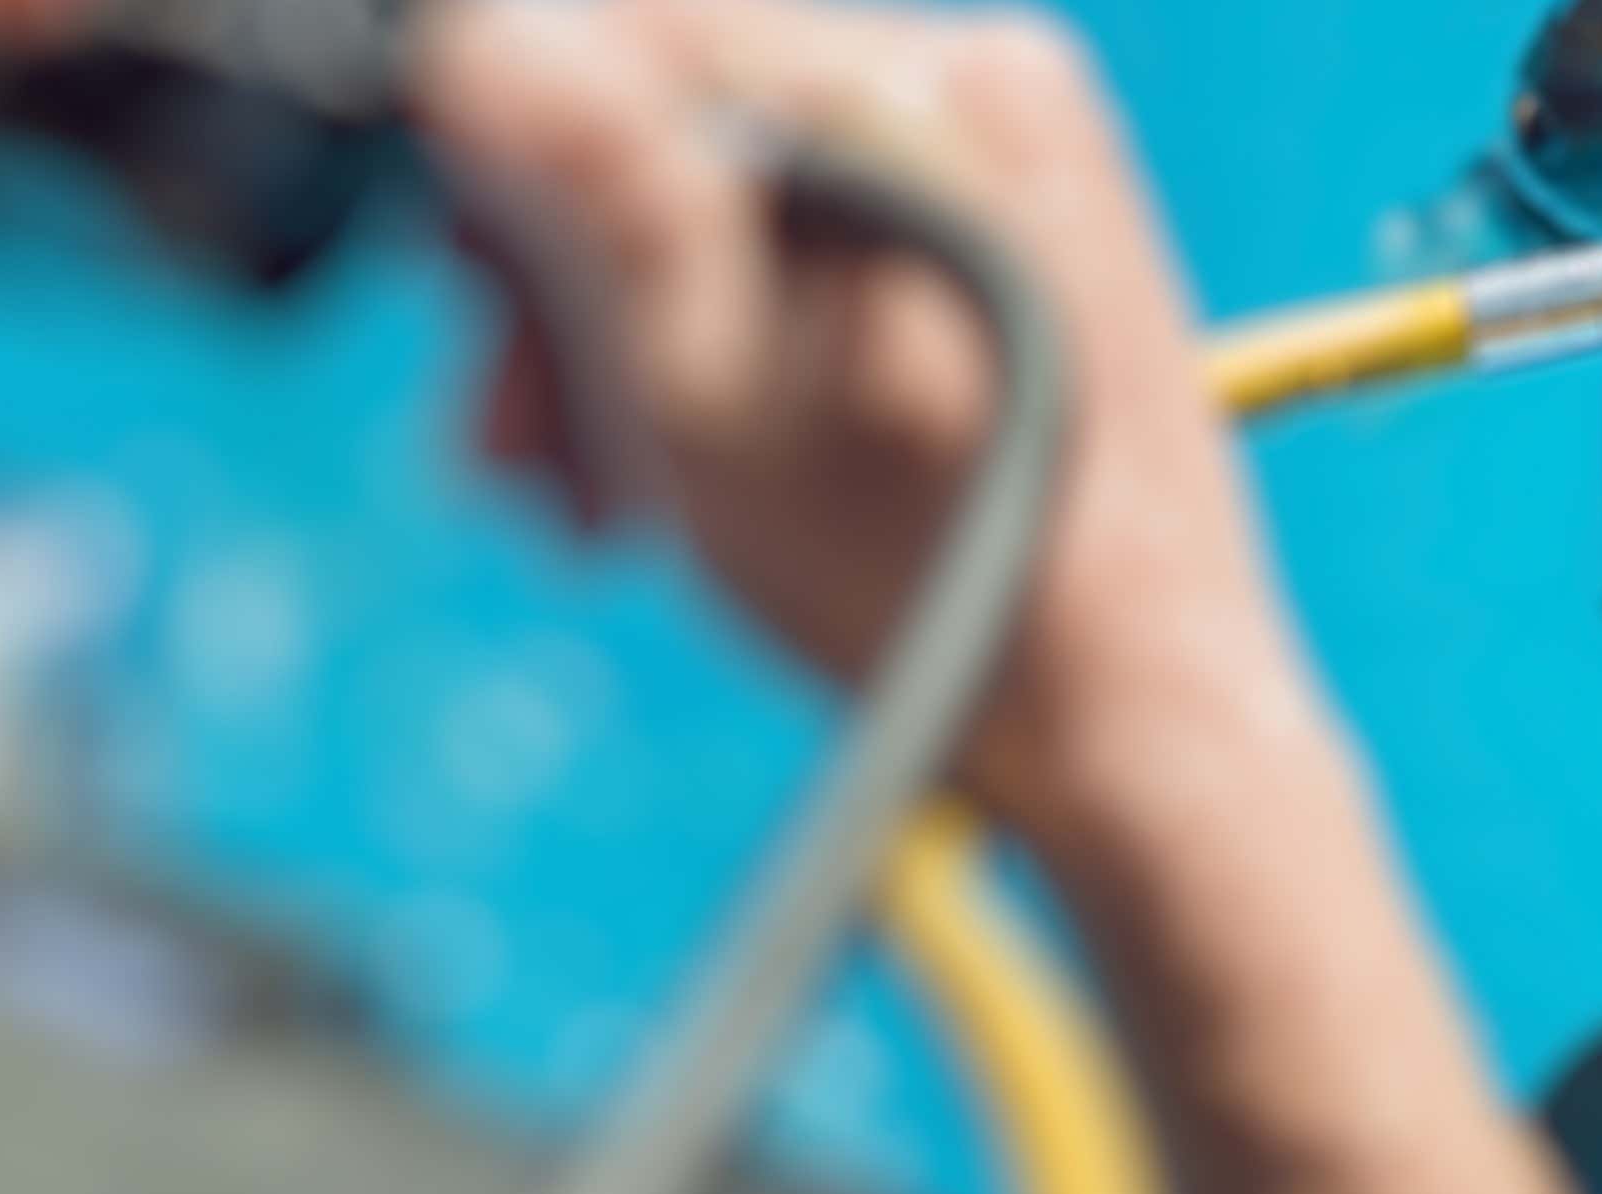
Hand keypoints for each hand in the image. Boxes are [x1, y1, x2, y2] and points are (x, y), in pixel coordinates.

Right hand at [410, 0, 1339, 847]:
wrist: (1131, 718)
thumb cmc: (941, 586)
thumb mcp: (717, 389)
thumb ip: (607, 191)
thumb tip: (487, 37)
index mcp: (917, 94)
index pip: (633, 30)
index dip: (507, 156)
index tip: (470, 294)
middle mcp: (979, 89)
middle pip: (678, 118)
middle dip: (566, 278)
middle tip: (517, 439)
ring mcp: (1005, 166)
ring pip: (730, 194)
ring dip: (628, 332)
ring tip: (594, 489)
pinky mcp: (1007, 247)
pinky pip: (808, 245)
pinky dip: (724, 342)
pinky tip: (686, 465)